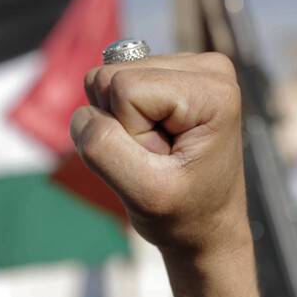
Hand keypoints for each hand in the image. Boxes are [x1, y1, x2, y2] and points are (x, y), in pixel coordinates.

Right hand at [71, 52, 265, 296]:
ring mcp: (192, 68)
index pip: (126, 88)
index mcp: (212, 92)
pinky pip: (116, 84)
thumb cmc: (184, 214)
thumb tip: (83, 113)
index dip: (128, 132)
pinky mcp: (173, 74)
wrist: (206, 228)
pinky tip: (156, 139)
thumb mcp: (144, 193)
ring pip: (110, 80)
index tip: (160, 161)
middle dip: (123, 125)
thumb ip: (104, 149)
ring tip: (159, 152)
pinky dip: (126, 119)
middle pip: (114, 76)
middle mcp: (207, 69)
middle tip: (158, 158)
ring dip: (123, 124)